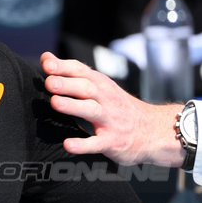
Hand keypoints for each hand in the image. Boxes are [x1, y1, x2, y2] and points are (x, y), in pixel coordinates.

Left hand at [40, 52, 184, 166]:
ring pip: (91, 111)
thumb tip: (46, 58)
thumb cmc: (118, 106)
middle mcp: (106, 100)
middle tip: (49, 82)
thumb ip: (72, 74)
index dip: (64, 66)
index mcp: (100, 85)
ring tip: (55, 102)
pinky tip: (68, 144)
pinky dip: (82, 144)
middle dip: (67, 84)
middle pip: (86, 88)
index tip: (47, 63)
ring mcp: (110, 121)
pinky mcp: (112, 141)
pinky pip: (96, 143)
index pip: (82, 71)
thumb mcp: (99, 86)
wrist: (154, 130)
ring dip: (73, 106)